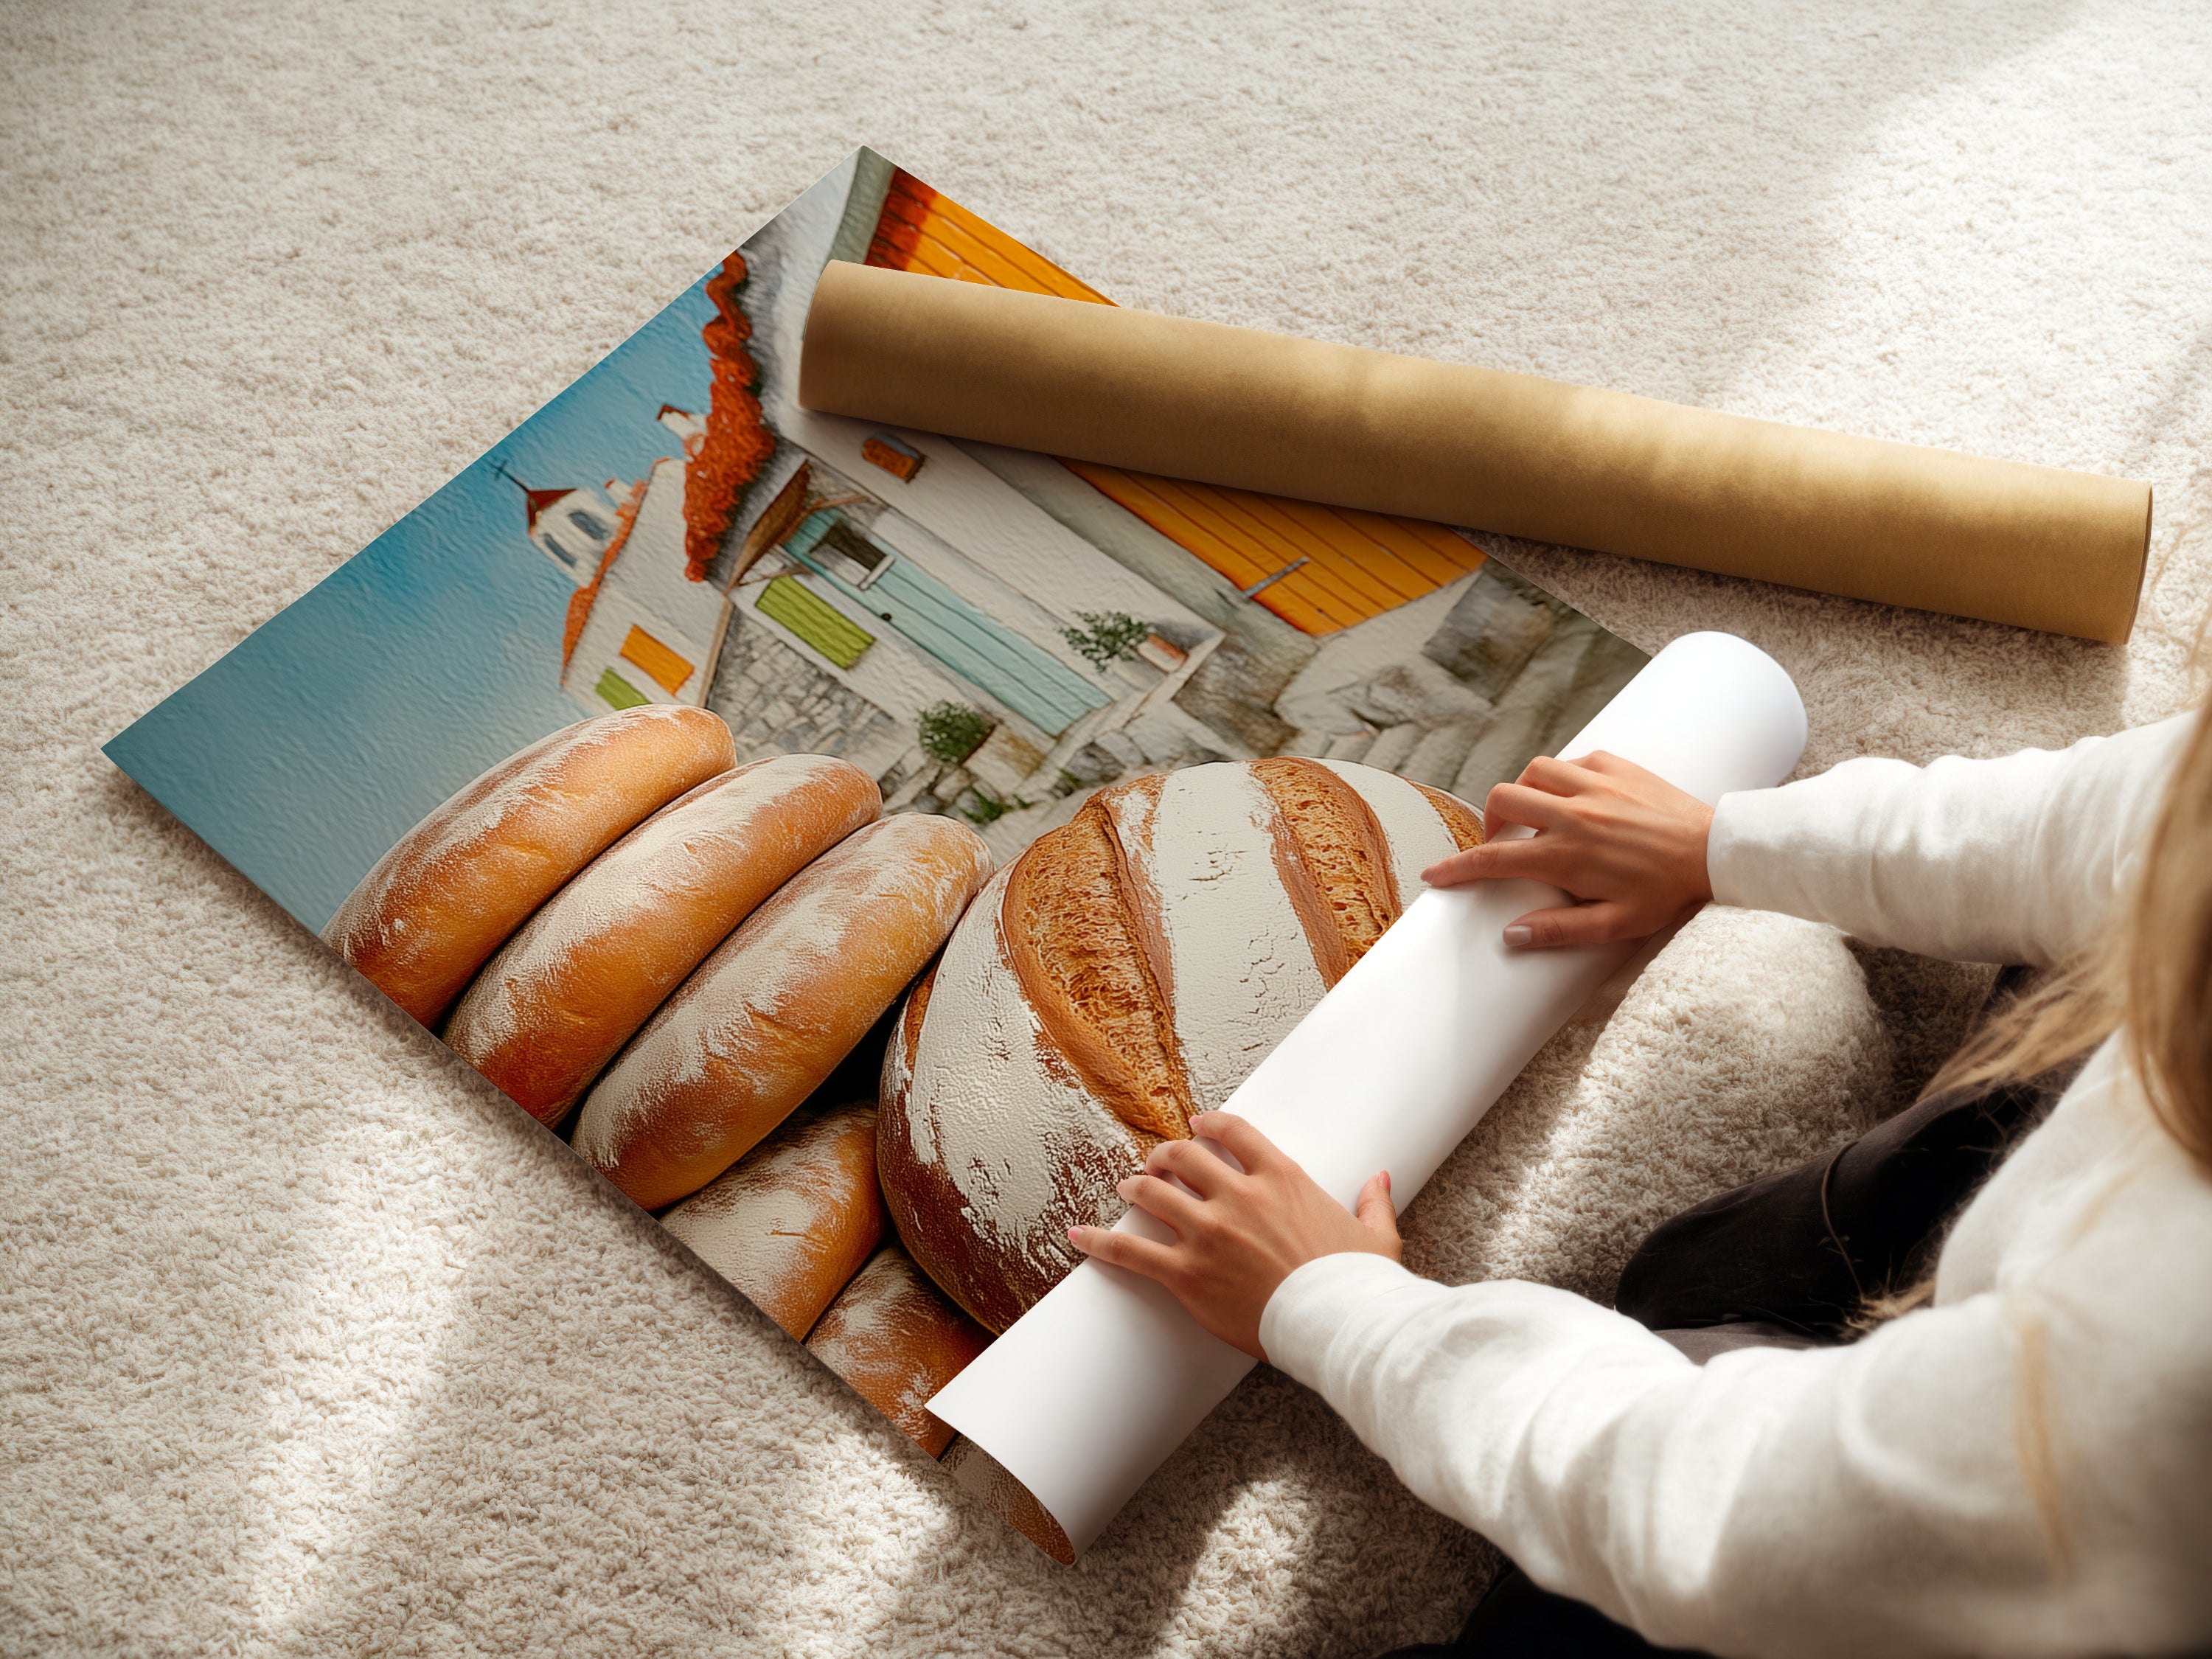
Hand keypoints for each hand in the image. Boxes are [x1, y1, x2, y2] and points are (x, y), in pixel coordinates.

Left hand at [1067, 1111, 1399, 1360]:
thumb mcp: (1375, 1236)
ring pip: (1153, 1193)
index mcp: (1282, 1179)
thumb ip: (1373, 1201)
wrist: (1339, 1325)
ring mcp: (1209, 1233)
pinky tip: (1077, 1236)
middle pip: (1184, 1157)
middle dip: (1165, 1156)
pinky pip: (1131, 1251)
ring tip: (1126, 1187)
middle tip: (1156, 1162)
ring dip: (1135, 1186)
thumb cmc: (1358, 1284)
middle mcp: (1239, 1196)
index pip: (1233, 1132)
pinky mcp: (1188, 1274)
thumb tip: (1380, 1178)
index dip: (1209, 1124)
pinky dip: (1099, 1241)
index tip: (1197, 1124)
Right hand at [1420, 751, 1714, 948]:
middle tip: (1500, 842)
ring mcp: (1594, 784)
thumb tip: (1511, 935)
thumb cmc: (1667, 893)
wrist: (1716, 851)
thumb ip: (1560, 930)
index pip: (1494, 859)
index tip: (1434, 874)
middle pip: (1503, 800)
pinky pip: (1572, 760)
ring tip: (1534, 815)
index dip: (1456, 868)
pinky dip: (1562, 776)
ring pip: (1532, 771)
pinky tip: (1574, 796)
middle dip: (1489, 821)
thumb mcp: (1615, 925)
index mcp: (1566, 855)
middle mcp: (1573, 813)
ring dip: (1524, 792)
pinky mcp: (1616, 765)